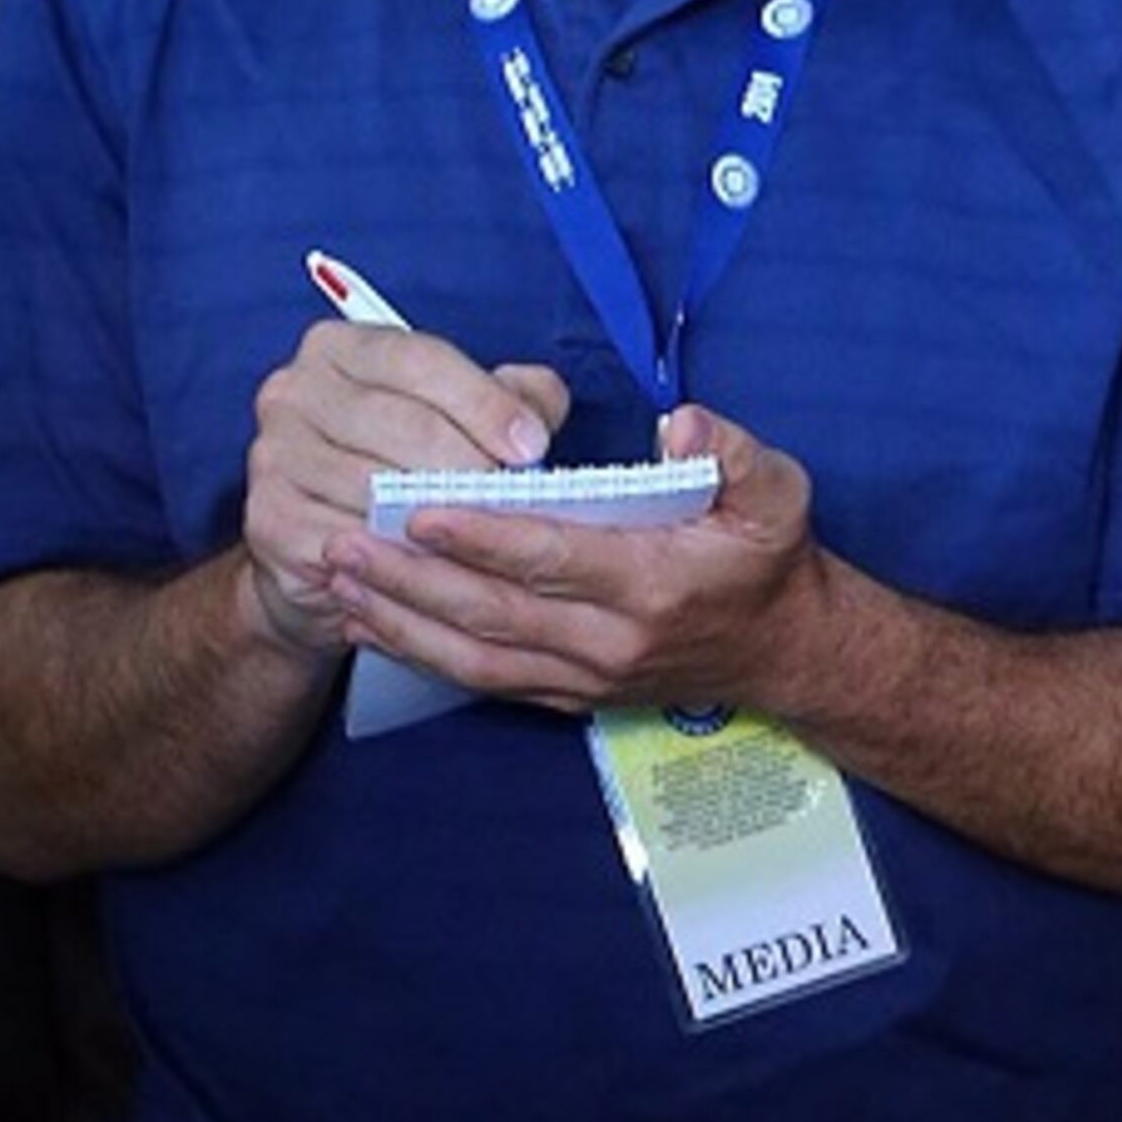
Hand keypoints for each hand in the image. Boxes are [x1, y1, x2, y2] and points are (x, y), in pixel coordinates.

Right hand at [241, 322, 563, 661]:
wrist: (321, 555)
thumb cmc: (399, 471)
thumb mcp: (458, 421)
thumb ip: (509, 398)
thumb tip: (539, 404)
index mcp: (341, 348)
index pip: (421, 359)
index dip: (485, 404)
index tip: (532, 447)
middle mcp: (294, 391)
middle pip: (407, 425)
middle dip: (473, 467)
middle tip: (515, 501)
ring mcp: (274, 455)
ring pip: (383, 488)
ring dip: (445, 519)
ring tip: (486, 536)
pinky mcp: (269, 518)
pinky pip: (355, 541)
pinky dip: (405, 557)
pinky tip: (439, 566)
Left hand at [319, 400, 833, 720]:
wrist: (783, 650)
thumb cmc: (767, 559)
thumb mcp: (780, 492)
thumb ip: (732, 451)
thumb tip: (678, 426)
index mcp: (654, 584)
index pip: (553, 559)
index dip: (483, 537)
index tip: (419, 510)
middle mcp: (611, 641)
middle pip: (493, 613)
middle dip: (411, 580)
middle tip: (343, 543)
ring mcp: (585, 677)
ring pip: (476, 656)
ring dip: (400, 621)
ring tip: (338, 580)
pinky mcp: (568, 695)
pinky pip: (483, 679)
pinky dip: (422, 651)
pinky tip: (374, 620)